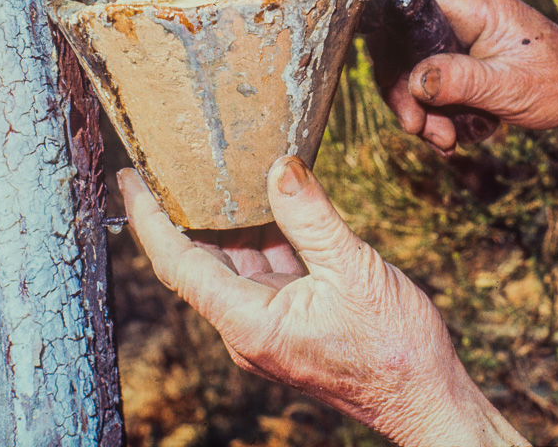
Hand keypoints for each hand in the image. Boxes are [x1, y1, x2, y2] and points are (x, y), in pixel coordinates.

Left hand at [118, 159, 526, 446]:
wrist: (426, 398)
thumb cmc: (394, 351)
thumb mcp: (356, 271)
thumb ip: (312, 217)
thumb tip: (280, 167)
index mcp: (250, 323)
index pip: (179, 263)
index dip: (150, 217)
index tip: (131, 178)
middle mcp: (249, 328)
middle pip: (200, 262)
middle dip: (185, 210)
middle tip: (173, 159)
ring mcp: (269, 325)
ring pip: (235, 264)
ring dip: (230, 220)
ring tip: (220, 170)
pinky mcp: (291, 321)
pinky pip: (265, 272)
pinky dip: (264, 236)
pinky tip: (271, 202)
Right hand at [382, 0, 557, 151]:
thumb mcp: (508, 87)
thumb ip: (459, 81)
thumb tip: (415, 81)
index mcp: (474, 2)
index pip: (407, 4)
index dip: (390, 44)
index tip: (400, 92)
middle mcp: (463, 11)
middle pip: (404, 44)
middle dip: (408, 93)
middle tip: (421, 130)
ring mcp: (463, 34)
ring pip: (416, 68)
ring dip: (424, 110)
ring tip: (447, 141)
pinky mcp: (466, 56)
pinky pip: (434, 81)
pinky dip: (438, 112)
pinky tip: (454, 136)